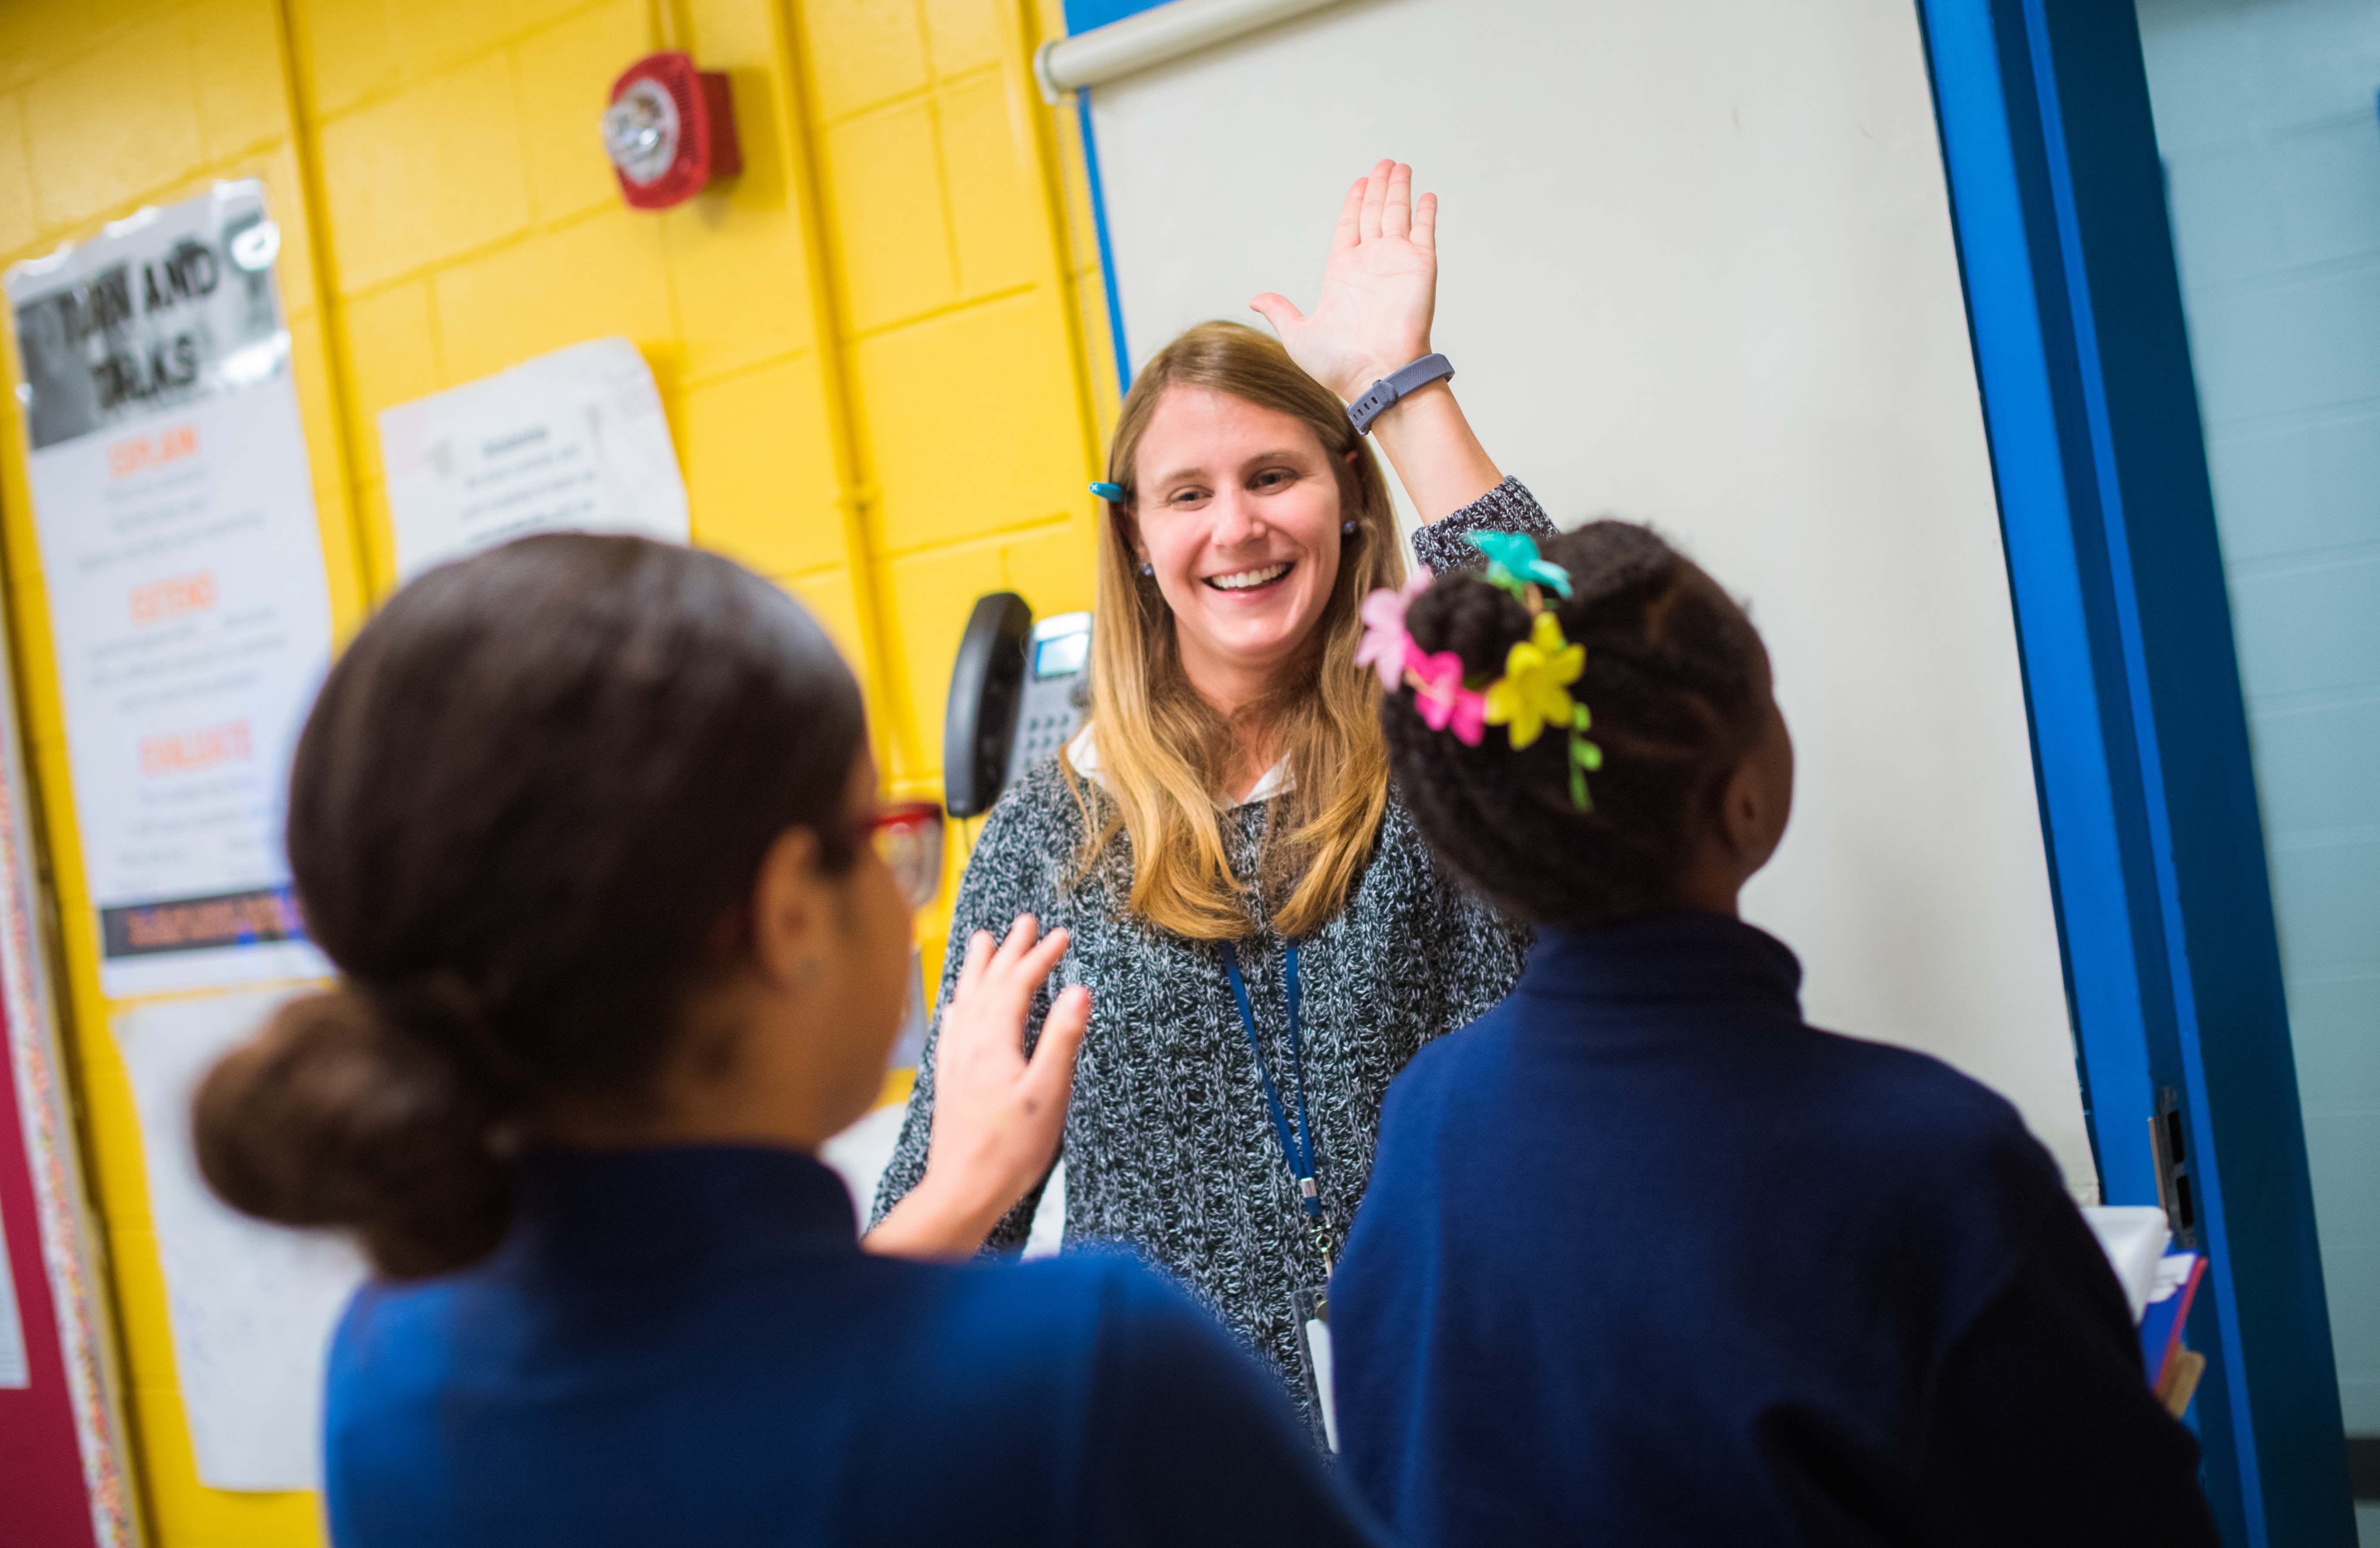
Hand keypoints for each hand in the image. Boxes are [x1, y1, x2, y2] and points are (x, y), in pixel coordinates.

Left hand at [885, 916, 1087, 1254]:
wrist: (962, 1189)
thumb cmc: (1010, 1149)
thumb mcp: (1049, 1094)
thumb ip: (1062, 1039)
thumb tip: (1079, 991)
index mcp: (994, 1042)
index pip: (1018, 985)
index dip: (1040, 957)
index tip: (1060, 935)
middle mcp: (969, 1043)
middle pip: (989, 983)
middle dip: (1009, 950)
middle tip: (1024, 921)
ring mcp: (955, 1060)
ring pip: (966, 999)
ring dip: (978, 967)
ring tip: (982, 940)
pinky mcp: (948, 1078)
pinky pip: (951, 1024)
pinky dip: (958, 1002)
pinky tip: (956, 1002)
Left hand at [1251, 159, 1438, 402]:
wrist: (1376, 376)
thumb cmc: (1339, 365)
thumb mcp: (1298, 335)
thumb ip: (1280, 312)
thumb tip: (1255, 300)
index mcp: (1343, 273)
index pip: (1350, 226)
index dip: (1354, 203)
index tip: (1360, 183)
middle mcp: (1371, 263)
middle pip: (1374, 213)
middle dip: (1378, 187)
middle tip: (1383, 163)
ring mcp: (1396, 263)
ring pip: (1397, 214)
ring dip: (1398, 189)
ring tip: (1399, 166)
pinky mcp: (1419, 266)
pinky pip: (1423, 231)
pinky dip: (1425, 212)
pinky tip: (1426, 195)